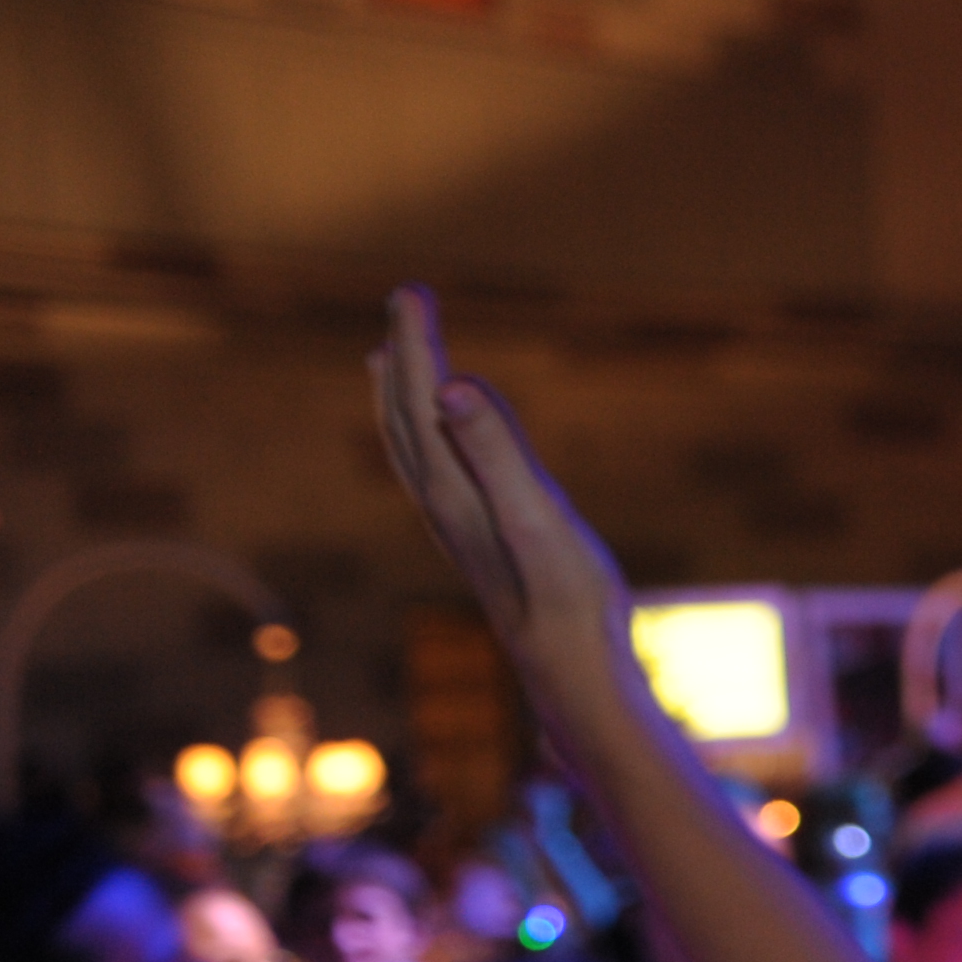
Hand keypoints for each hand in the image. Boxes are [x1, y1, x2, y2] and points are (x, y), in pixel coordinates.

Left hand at [371, 286, 635, 689]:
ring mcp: (459, 523)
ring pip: (413, 447)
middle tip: (408, 298)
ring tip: (391, 357)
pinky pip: (436, 470)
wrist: (570, 670)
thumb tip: (451, 387)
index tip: (413, 291)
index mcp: (455, 489)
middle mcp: (444, 503)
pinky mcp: (481, 539)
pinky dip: (426, 435)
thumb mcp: (539, 518)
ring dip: (402, 396)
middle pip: (406, 417)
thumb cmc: (566, 599)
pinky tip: (443, 435)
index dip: (418, 345)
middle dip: (406, 355)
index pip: (423, 402)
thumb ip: (497, 452)